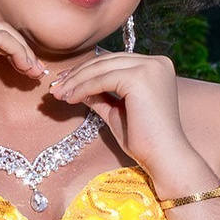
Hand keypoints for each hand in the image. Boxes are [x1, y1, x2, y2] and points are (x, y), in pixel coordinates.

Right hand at [0, 3, 43, 125]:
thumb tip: (5, 48)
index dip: (9, 44)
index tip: (25, 63)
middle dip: (19, 47)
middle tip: (35, 68)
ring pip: (3, 31)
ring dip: (23, 51)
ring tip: (34, 71)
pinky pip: (3, 39)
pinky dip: (19, 52)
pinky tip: (25, 68)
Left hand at [38, 46, 205, 194]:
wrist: (164, 158)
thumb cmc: (144, 140)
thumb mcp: (117, 111)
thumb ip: (101, 96)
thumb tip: (77, 87)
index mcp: (156, 66)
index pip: (114, 62)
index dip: (87, 70)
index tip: (65, 82)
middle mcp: (156, 62)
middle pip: (106, 61)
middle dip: (77, 74)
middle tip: (55, 87)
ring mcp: (149, 68)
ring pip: (101, 68)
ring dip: (75, 81)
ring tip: (58, 94)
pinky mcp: (140, 78)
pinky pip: (101, 80)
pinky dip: (82, 88)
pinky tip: (70, 99)